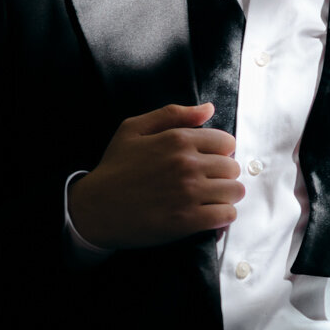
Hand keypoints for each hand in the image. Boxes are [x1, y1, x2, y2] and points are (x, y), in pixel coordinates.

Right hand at [68, 102, 242, 248]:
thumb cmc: (114, 169)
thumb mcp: (133, 129)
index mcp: (178, 139)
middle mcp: (187, 164)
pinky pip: (226, 215)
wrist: (95, 208)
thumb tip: (208, 109)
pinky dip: (223, 216)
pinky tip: (210, 215)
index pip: (227, 142)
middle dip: (224, 174)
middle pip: (233, 167)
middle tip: (209, 182)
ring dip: (227, 196)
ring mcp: (189, 193)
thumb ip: (173, 114)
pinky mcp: (188, 220)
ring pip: (234, 191)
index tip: (210, 162)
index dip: (221, 152)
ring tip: (211, 199)